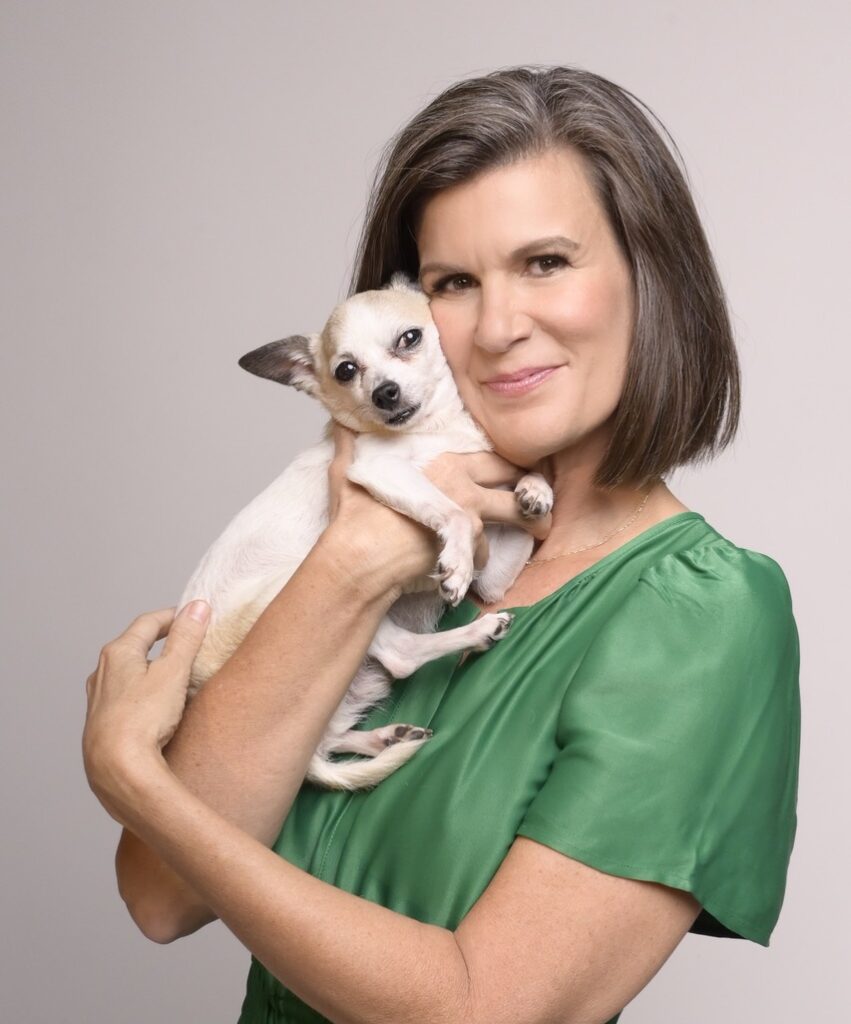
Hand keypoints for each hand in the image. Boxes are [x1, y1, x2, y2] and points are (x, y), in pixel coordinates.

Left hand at [82, 601, 211, 816]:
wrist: (116, 769)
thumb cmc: (143, 719)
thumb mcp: (173, 672)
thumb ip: (186, 638)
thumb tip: (197, 607)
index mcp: (118, 653)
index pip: (148, 622)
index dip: (173, 616)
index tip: (193, 616)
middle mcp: (102, 672)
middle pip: (135, 645)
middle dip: (161, 641)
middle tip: (187, 641)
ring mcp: (99, 699)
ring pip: (128, 673)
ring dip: (150, 667)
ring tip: (173, 674)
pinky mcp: (102, 723)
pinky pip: (125, 697)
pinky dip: (142, 692)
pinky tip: (155, 706)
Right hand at [325, 424, 551, 584]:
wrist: (359, 554)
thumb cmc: (354, 515)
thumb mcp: (349, 468)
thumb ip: (350, 441)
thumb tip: (340, 419)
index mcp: (440, 460)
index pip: (490, 453)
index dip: (508, 463)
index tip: (518, 470)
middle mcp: (461, 481)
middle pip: (514, 478)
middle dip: (531, 488)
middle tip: (539, 500)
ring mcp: (468, 511)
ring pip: (511, 515)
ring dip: (521, 526)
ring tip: (535, 532)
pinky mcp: (466, 542)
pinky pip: (486, 551)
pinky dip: (480, 558)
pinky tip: (471, 562)